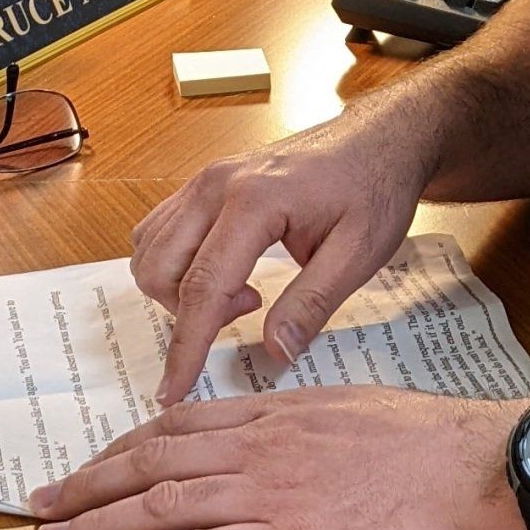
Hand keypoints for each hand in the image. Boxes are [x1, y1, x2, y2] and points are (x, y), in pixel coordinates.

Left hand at [30, 390, 529, 529]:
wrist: (489, 473)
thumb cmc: (447, 450)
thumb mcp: (369, 415)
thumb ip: (320, 428)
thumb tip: (303, 443)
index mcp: (284, 414)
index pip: (182, 424)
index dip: (127, 445)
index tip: (95, 462)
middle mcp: (262, 446)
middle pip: (151, 459)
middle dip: (89, 482)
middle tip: (41, 501)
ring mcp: (270, 494)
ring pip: (157, 504)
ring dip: (95, 524)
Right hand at [134, 105, 434, 402]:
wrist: (379, 139)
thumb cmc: (374, 187)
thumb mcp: (359, 253)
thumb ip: (312, 303)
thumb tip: (275, 351)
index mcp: (254, 200)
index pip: (203, 288)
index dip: (186, 347)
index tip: (173, 390)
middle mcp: (216, 184)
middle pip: (160, 269)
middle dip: (188, 313)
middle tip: (250, 310)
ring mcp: (205, 179)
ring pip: (151, 249)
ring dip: (180, 288)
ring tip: (244, 292)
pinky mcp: (205, 182)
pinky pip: (161, 230)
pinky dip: (177, 264)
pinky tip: (227, 271)